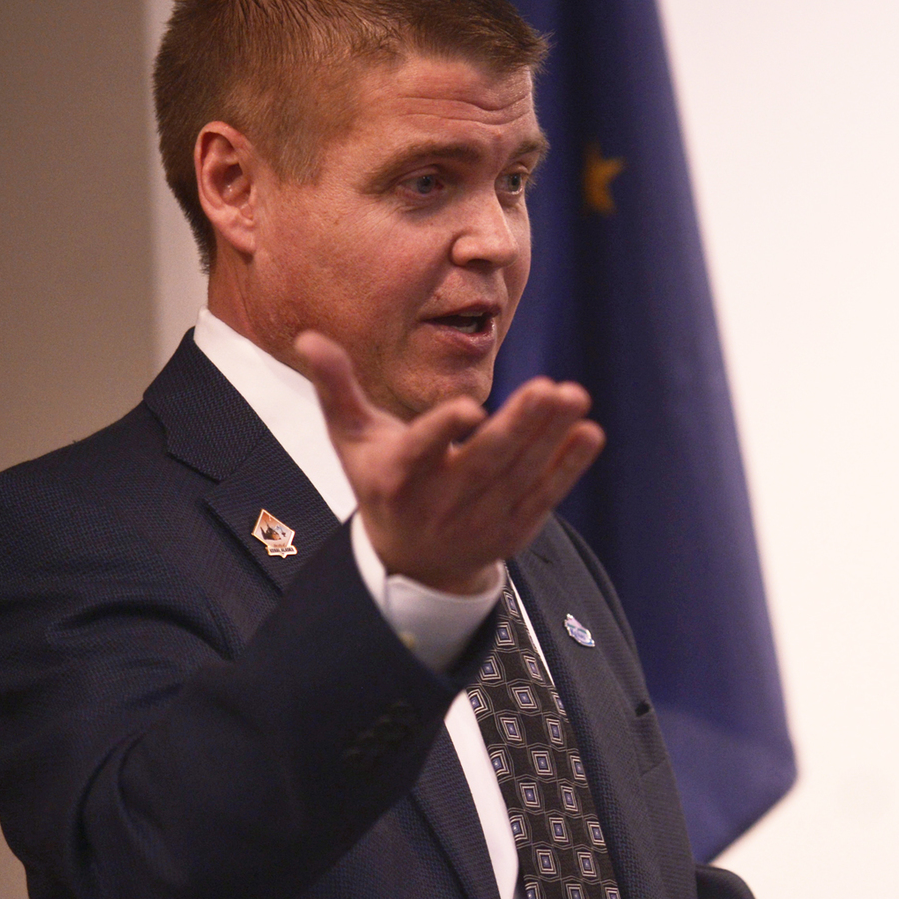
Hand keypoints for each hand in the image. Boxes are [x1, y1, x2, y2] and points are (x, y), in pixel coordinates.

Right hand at [299, 331, 603, 594]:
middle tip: (549, 388)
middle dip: (519, 427)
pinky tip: (589, 433)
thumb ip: (337, 388)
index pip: (419, 454)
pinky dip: (567, 468)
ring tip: (574, 395)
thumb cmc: (380, 481)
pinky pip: (544, 498)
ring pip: (519, 478)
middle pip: (483, 464)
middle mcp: (437, 505)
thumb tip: (309, 337)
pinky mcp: (511, 533)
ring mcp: (478, 523)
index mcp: (394, 479)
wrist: (412, 561)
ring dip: (550, 438)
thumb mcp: (352, 439)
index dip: (442, 432)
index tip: (470, 407)